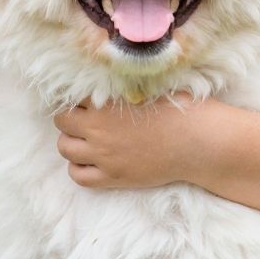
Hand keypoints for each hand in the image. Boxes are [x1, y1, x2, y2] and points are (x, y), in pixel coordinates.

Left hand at [52, 92, 202, 189]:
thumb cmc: (178, 108)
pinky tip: (90, 162)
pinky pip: (78, 176)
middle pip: (62, 123)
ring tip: (86, 140)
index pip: (71, 99)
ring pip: (65, 149)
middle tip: (85, 120)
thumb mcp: (148, 88)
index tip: (87, 102)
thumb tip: (107, 81)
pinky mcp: (113, 177)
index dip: (78, 100)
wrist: (197, 142)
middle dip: (70, 119)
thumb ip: (122, 87)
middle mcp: (98, 129)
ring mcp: (104, 156)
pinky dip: (78, 168)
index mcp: (105, 104)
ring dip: (71, 142)